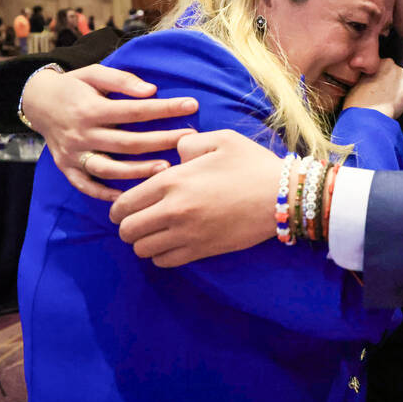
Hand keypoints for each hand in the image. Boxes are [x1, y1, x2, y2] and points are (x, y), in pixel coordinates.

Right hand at [22, 64, 199, 200]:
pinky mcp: (67, 167)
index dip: (164, 108)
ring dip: (138, 171)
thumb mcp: (94, 73)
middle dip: (161, 141)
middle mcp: (81, 133)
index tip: (192, 105)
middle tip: (189, 140)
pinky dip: (105, 194)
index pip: (134, 110)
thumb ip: (121, 80)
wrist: (36, 101)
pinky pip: (86, 186)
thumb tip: (151, 91)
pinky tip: (129, 196)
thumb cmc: (74, 86)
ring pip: (109, 168)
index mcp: (90, 108)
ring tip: (166, 170)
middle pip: (127, 142)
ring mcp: (73, 154)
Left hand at [109, 130, 281, 266]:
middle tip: (139, 221)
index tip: (126, 207)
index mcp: (173, 181)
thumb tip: (175, 154)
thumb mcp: (221, 140)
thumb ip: (189, 143)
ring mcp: (187, 234)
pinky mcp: (202, 250)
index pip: (124, 203)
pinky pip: (165, 262)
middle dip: (128, 227)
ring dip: (144, 243)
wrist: (283, 196)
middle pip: (127, 231)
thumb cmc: (253, 164)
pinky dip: (161, 256)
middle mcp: (173, 211)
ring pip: (143, 250)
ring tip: (155, 234)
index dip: (119, 208)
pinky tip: (172, 244)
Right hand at [341, 59, 402, 118]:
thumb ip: (368, 74)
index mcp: (384, 61)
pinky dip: (399, 99)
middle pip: (393, 73)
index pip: (383, 65)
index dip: (377, 75)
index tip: (373, 82)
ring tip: (384, 99)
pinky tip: (389, 105)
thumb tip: (368, 77)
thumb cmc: (359, 99)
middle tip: (378, 91)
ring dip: (394, 89)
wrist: (369, 116)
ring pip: (400, 84)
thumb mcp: (358, 79)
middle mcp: (398, 68)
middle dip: (388, 81)